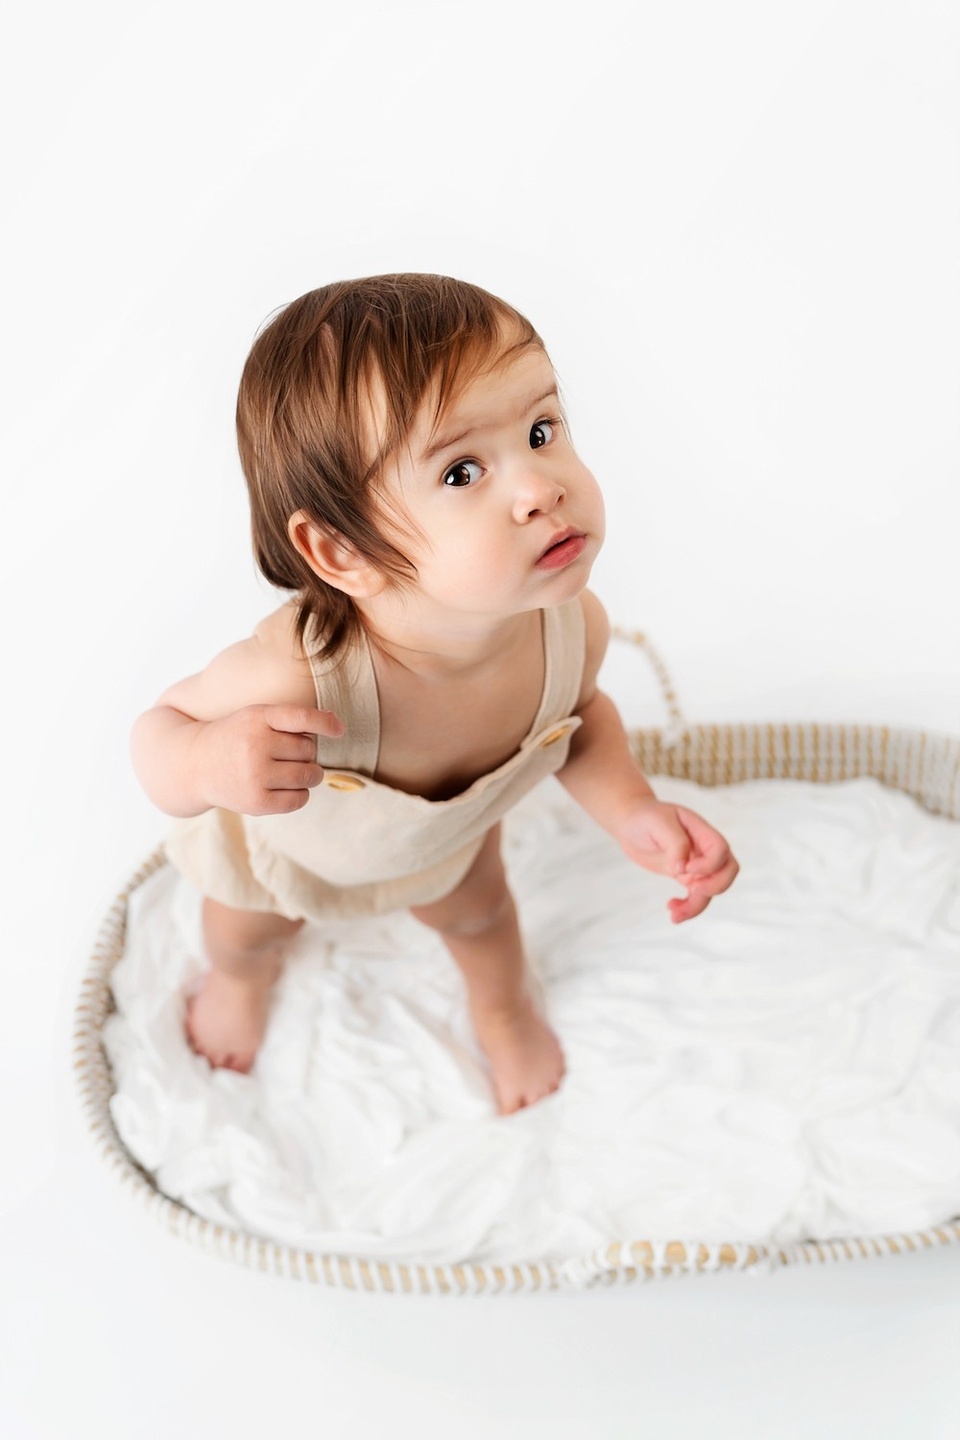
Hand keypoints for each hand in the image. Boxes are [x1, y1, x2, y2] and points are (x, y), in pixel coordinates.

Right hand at [190, 704, 344, 814]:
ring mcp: (256, 776)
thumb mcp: (256, 716)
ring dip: (309, 774)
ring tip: (290, 770)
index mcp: (257, 717)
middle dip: (306, 752)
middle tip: (285, 753)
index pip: (302, 718)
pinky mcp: (256, 802)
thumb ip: (292, 718)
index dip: (327, 724)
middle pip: (310, 750)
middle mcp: (256, 745)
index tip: (340, 730)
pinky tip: (285, 787)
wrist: (195, 765)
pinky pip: (299, 799)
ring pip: (309, 775)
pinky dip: (300, 794)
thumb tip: (337, 726)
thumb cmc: (236, 737)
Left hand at [615, 798, 738, 922]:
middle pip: (728, 871)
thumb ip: (675, 844)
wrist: (631, 823)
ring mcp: (696, 864)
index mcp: (701, 831)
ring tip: (674, 915)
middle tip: (693, 891)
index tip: (686, 868)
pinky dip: (687, 907)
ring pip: (711, 889)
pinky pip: (695, 896)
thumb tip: (682, 870)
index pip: (721, 849)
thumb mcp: (658, 824)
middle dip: (715, 886)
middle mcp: (703, 848)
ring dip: (697, 906)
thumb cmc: (645, 817)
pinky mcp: (685, 876)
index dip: (710, 864)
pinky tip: (671, 909)